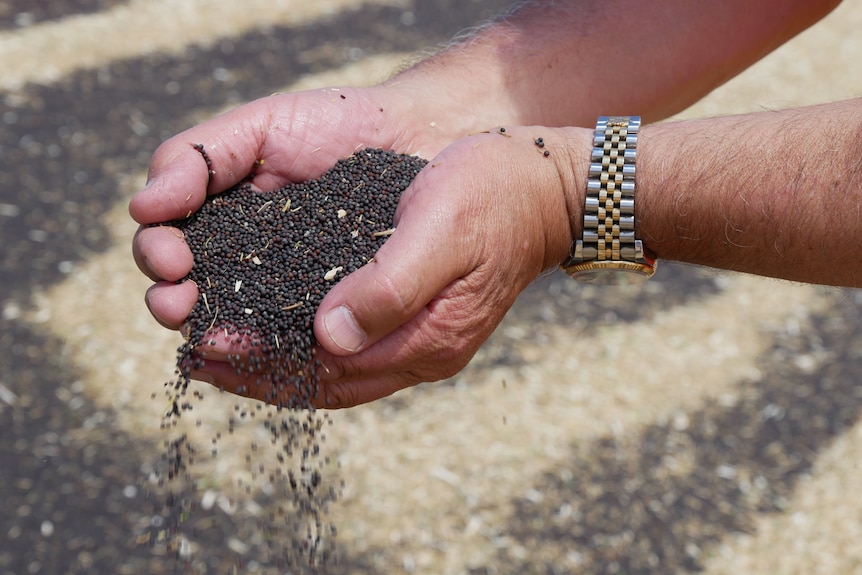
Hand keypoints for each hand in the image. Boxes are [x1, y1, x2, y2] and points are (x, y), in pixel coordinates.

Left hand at [130, 86, 588, 406]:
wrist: (545, 189)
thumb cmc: (494, 196)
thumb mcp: (442, 230)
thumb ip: (390, 286)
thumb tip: (329, 334)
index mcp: (429, 338)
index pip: (332, 371)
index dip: (264, 364)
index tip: (205, 346)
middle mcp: (420, 350)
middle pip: (325, 381)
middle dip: (256, 373)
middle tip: (192, 355)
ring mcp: (419, 337)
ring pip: (332, 369)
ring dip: (273, 363)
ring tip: (216, 347)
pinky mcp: (414, 315)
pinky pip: (347, 345)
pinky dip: (301, 342)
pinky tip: (270, 324)